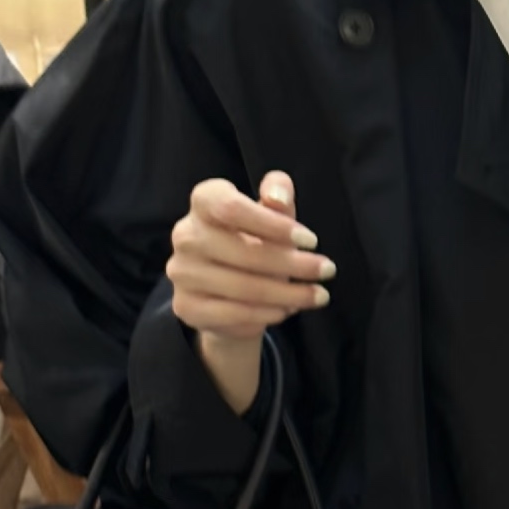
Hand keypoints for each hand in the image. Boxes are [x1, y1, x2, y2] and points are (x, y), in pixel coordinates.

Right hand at [165, 171, 335, 342]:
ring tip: (317, 296)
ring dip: (288, 294)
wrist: (225, 292)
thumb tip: (278, 194)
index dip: (273, 224)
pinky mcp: (186, 307)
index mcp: (203, 201)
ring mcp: (182, 273)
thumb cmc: (253, 243)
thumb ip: (278, 197)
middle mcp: (185, 235)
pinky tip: (287, 310)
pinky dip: (266, 314)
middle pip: (244, 252)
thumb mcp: (271, 216)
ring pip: (243, 288)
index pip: (232, 208)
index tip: (311, 240)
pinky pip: (234, 314)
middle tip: (327, 271)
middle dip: (293, 264)